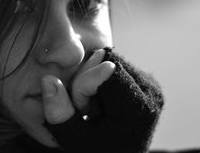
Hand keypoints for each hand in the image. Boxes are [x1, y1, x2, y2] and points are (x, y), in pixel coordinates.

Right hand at [42, 48, 163, 152]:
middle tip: (87, 110)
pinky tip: (103, 104)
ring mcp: (152, 86)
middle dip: (88, 80)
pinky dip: (102, 80)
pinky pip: (117, 66)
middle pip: (109, 61)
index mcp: (140, 108)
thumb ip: (60, 112)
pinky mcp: (147, 83)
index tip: (82, 110)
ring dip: (93, 80)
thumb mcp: (75, 139)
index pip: (106, 70)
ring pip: (111, 60)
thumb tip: (47, 79)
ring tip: (96, 110)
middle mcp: (152, 91)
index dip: (84, 85)